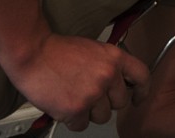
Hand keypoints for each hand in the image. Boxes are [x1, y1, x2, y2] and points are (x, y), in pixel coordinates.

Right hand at [1, 33, 149, 130]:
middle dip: (106, 103)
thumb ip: (108, 64)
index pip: (142, 76)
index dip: (142, 90)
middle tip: (89, 95)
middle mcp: (107, 76)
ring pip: (102, 117)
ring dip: (89, 112)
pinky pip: (81, 125)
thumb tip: (117, 81)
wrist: (32, 52)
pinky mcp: (76, 109)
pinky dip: (72, 120)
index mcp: (114, 58)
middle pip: (120, 103)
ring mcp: (93, 93)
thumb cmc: (57, 50)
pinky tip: (63, 105)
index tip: (137, 97)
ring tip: (73, 97)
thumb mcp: (93, 49)